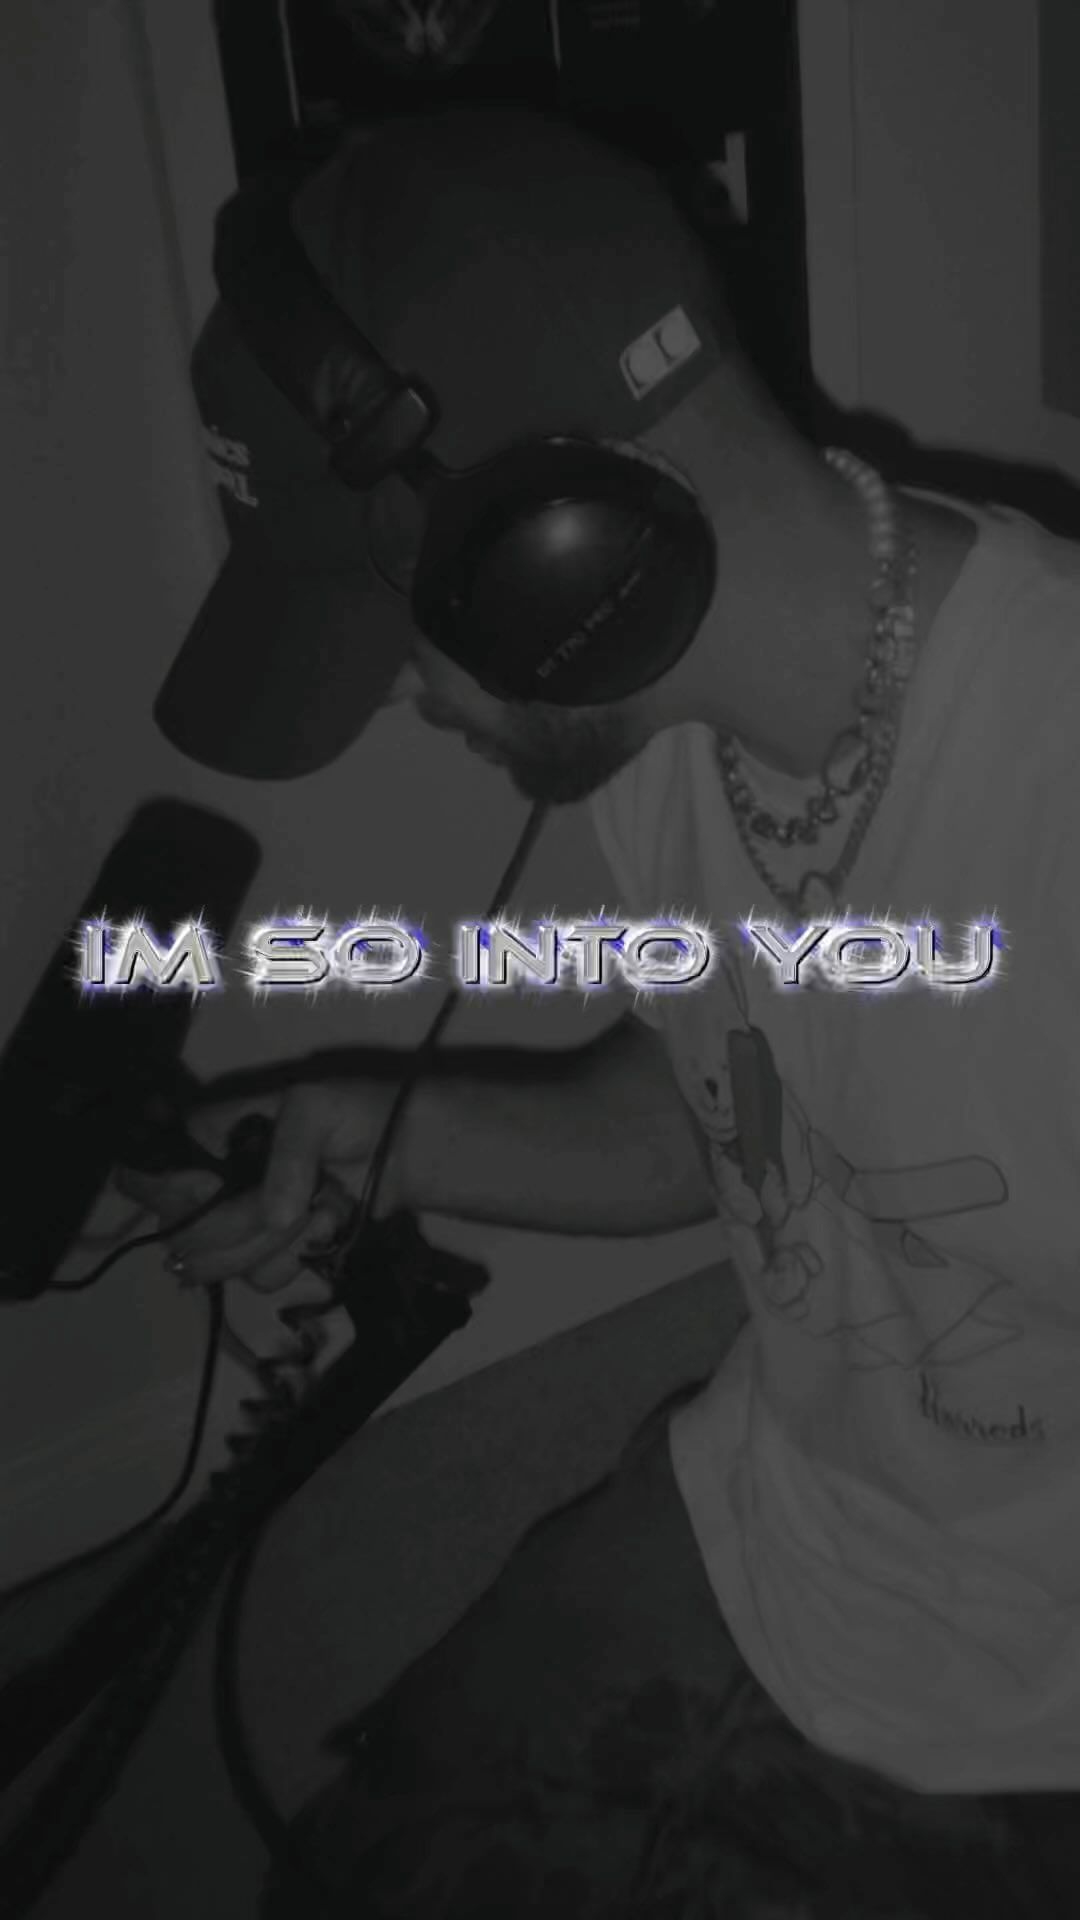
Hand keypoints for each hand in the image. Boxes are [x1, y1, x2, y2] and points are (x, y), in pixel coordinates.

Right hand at [115, 1080, 407, 1291]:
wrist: (405, 1151)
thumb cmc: (355, 1112)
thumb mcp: (315, 1107)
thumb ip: (287, 1157)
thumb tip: (273, 1217)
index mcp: (209, 1138)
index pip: (144, 1175)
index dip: (166, 1191)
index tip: (212, 1187)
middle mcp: (214, 1185)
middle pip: (179, 1233)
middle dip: (233, 1225)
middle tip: (281, 1206)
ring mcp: (242, 1224)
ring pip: (219, 1262)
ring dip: (272, 1242)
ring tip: (314, 1210)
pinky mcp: (274, 1253)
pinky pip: (261, 1277)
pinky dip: (297, 1256)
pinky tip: (326, 1226)